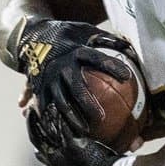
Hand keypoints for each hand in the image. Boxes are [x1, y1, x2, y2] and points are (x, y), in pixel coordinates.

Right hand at [13, 18, 139, 131]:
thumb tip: (132, 50)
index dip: (112, 66)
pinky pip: (46, 107)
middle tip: (101, 117)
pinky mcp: (39, 88)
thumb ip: (108, 40)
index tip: (127, 76)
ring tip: (86, 131)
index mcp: (76, 51)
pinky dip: (54, 121)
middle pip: (76, 87)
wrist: (32, 37)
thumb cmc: (67, 35)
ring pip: (61, 102)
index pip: (97, 58)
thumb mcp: (86, 31)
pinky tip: (63, 135)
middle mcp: (62, 66)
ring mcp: (49, 78)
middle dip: (88, 103)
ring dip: (72, 118)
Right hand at [27, 104, 126, 165]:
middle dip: (31, 121)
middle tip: (30, 107)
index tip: (30, 114)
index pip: (35, 142)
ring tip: (43, 103)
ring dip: (44, 116)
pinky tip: (58, 107)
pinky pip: (63, 130)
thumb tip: (45, 148)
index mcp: (52, 161)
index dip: (31, 127)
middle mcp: (54, 158)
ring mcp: (62, 154)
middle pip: (36, 137)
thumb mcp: (70, 164)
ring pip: (47, 131)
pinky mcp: (73, 148)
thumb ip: (58, 154)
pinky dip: (59, 118)